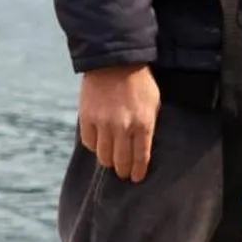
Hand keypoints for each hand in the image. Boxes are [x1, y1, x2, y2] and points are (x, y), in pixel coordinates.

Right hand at [79, 64, 161, 182]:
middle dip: (123, 170)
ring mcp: (103, 124)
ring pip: (103, 156)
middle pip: (121, 160)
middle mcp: (123, 127)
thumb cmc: (140, 83)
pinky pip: (89, 143)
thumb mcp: (153, 103)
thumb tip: (142, 147)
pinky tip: (99, 145)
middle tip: (124, 173)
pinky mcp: (87, 119)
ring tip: (112, 161)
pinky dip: (94, 146)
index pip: (141, 157)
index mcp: (144, 123)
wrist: (114, 62)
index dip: (138, 171)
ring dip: (108, 161)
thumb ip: (148, 125)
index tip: (136, 178)